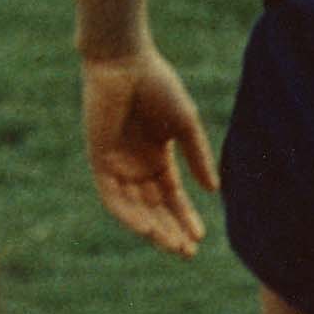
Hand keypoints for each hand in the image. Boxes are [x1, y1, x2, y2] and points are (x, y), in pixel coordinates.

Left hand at [83, 51, 216, 256]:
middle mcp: (136, 166)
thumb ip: (198, 157)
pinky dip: (128, 214)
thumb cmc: (157, 85)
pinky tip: (147, 228)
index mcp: (157, 157)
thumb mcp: (185, 126)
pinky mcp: (98, 160)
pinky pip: (112, 196)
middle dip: (170, 230)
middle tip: (187, 252)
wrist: (125, 62)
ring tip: (172, 245)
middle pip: (154, 208)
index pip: (172, 197)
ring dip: (152, 228)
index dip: (185, 218)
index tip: (200, 238)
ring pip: (134, 208)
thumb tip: (214, 191)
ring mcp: (116, 165)